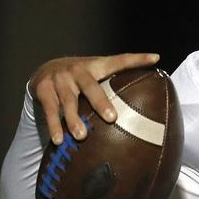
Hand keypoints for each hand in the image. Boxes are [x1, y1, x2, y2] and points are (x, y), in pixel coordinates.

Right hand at [30, 53, 159, 144]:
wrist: (44, 70)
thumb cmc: (81, 79)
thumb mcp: (97, 75)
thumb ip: (115, 84)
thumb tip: (147, 105)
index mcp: (96, 65)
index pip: (119, 61)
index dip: (137, 59)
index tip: (155, 58)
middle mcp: (77, 70)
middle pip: (90, 86)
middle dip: (100, 102)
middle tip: (111, 117)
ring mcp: (59, 79)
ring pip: (68, 101)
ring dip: (74, 119)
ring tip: (81, 135)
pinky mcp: (43, 89)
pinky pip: (50, 110)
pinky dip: (54, 125)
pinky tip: (58, 140)